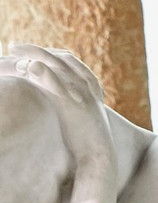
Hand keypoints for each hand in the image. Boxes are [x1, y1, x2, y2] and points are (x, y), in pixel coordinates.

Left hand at [1, 48, 114, 188]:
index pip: (65, 60)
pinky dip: (46, 74)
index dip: (44, 52)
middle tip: (13, 45)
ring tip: (14, 49)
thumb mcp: (76, 114)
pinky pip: (59, 84)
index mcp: (87, 85)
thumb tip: (51, 96)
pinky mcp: (75, 105)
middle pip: (59, 58)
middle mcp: (85, 84)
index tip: (26, 50)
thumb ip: (66, 101)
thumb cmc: (85, 139)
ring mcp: (81, 93)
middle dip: (34, 49)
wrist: (100, 156)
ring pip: (57, 66)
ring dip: (34, 54)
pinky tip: (31, 66)